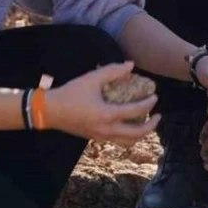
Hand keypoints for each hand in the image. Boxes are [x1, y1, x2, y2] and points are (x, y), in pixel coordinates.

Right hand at [46, 61, 160, 146]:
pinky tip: (127, 123)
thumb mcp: (92, 78)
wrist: (50, 111)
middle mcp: (107, 130)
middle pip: (137, 134)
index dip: (149, 103)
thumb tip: (131, 64)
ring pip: (128, 142)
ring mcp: (101, 137)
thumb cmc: (71, 93)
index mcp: (107, 115)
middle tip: (158, 115)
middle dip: (151, 125)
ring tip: (146, 122)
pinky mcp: (96, 138)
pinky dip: (128, 135)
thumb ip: (113, 71)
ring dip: (141, 133)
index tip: (155, 96)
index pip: (136, 111)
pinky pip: (118, 141)